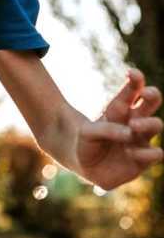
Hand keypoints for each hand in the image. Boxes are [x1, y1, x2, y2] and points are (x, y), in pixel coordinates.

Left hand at [76, 69, 161, 189]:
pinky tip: (130, 152)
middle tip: (146, 93)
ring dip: (149, 123)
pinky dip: (145, 152)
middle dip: (152, 95)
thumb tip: (131, 133)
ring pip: (156, 125)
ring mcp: (140, 141)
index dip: (135, 81)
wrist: (82, 164)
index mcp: (119, 111)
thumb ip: (106, 129)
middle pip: (150, 103)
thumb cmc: (86, 141)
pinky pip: (155, 154)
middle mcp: (134, 123)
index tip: (133, 73)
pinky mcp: (143, 161)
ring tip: (133, 126)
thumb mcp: (88, 132)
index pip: (131, 92)